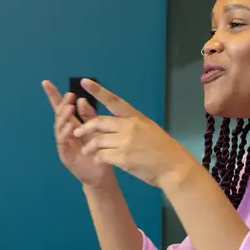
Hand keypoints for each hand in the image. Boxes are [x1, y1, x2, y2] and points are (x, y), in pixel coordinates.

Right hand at [42, 80, 113, 188]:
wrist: (101, 173)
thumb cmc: (99, 150)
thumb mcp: (96, 129)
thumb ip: (89, 116)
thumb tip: (81, 99)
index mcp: (71, 124)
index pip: (60, 107)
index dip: (53, 95)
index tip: (46, 82)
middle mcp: (65, 132)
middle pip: (58, 115)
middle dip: (62, 104)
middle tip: (69, 95)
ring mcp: (63, 143)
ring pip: (59, 127)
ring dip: (63, 117)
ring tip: (69, 108)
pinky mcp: (65, 155)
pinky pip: (62, 142)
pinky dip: (65, 133)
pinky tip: (70, 126)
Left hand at [72, 79, 198, 189]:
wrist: (173, 168)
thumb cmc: (163, 149)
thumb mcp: (149, 129)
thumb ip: (131, 125)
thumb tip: (113, 125)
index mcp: (136, 117)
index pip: (113, 101)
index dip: (97, 91)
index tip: (84, 82)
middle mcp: (130, 126)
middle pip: (99, 122)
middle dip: (85, 127)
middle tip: (76, 132)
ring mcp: (126, 142)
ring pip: (98, 140)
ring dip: (89, 146)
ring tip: (86, 150)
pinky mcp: (123, 157)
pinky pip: (102, 155)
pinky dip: (98, 158)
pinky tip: (99, 160)